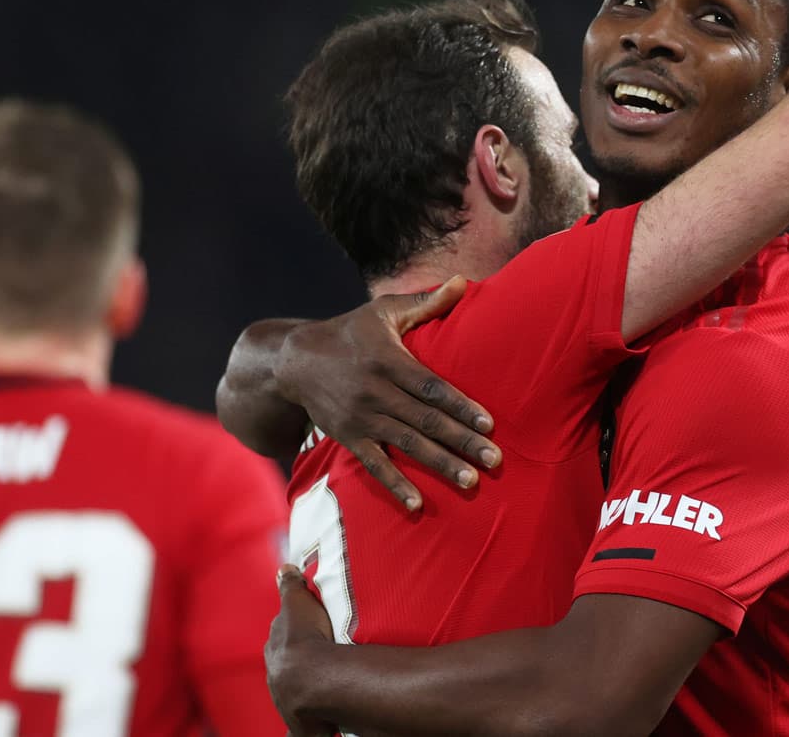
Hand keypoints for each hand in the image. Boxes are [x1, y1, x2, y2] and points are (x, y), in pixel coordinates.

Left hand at [265, 565, 335, 736]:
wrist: (311, 679)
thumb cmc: (306, 640)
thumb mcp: (298, 603)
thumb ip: (290, 586)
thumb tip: (283, 568)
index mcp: (276, 649)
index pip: (280, 639)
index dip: (291, 634)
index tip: (303, 632)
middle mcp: (277, 675)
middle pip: (285, 666)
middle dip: (297, 664)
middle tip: (317, 658)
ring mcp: (287, 700)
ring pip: (293, 693)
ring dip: (304, 691)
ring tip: (323, 688)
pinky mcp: (302, 724)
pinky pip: (300, 732)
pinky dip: (301, 734)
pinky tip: (309, 734)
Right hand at [274, 276, 500, 509]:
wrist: (293, 361)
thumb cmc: (349, 332)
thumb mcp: (384, 312)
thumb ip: (425, 302)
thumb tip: (461, 282)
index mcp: (389, 361)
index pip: (432, 387)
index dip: (461, 405)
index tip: (490, 423)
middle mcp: (376, 392)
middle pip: (426, 420)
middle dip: (462, 441)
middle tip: (495, 460)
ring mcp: (361, 418)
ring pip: (407, 445)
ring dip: (440, 464)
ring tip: (471, 481)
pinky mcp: (348, 437)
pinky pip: (374, 464)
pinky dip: (395, 485)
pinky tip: (417, 505)